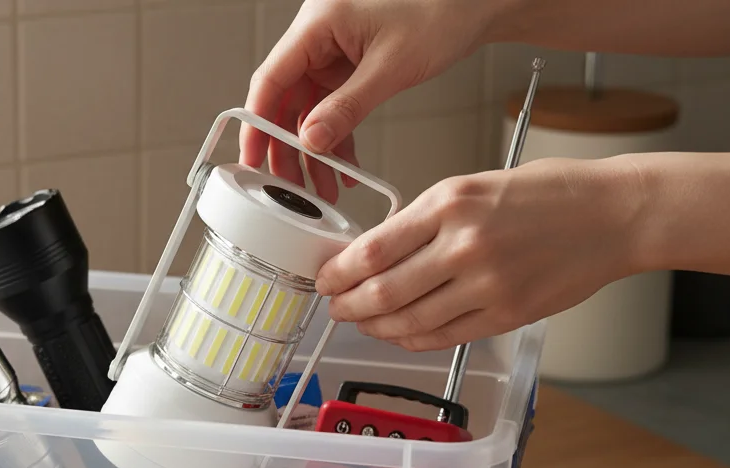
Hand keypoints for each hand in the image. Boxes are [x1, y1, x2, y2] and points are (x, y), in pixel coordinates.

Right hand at [240, 0, 499, 202]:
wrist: (476, 3)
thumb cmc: (440, 10)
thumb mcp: (390, 67)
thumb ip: (346, 107)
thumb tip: (311, 141)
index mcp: (317, 23)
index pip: (271, 78)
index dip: (257, 123)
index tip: (252, 158)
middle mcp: (318, 36)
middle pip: (284, 99)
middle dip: (287, 146)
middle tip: (290, 185)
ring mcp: (333, 52)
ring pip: (308, 109)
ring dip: (314, 149)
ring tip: (321, 187)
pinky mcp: (350, 65)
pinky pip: (333, 106)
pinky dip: (337, 136)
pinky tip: (343, 166)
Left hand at [316, 156, 649, 350]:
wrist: (615, 215)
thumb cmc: (551, 194)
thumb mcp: (477, 185)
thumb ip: (427, 218)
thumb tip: (377, 251)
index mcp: (451, 203)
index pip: (373, 249)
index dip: (338, 272)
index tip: (325, 277)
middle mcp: (464, 245)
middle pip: (382, 291)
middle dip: (348, 305)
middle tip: (334, 307)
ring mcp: (486, 285)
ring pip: (409, 320)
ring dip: (376, 327)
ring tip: (362, 323)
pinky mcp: (506, 315)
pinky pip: (443, 336)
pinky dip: (412, 339)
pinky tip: (399, 334)